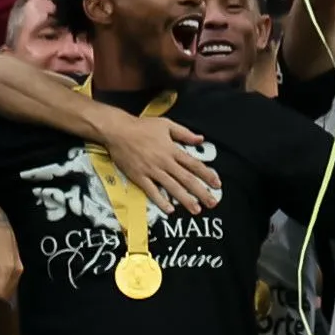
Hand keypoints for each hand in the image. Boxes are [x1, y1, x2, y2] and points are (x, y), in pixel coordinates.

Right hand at [98, 112, 221, 214]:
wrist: (117, 131)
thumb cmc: (142, 126)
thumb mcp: (166, 124)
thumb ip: (184, 133)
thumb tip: (201, 139)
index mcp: (172, 150)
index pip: (194, 164)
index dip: (207, 175)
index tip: (218, 184)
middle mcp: (165, 162)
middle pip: (187, 179)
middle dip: (201, 192)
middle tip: (212, 203)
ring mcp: (152, 171)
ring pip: (172, 187)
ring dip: (185, 200)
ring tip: (196, 210)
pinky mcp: (139, 177)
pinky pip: (151, 191)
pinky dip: (160, 200)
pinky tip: (169, 209)